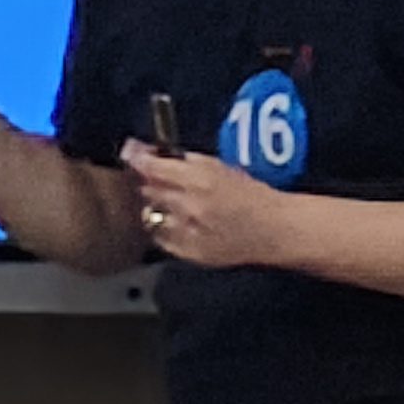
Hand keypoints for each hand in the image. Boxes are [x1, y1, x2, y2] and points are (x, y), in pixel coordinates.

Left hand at [122, 143, 297, 270]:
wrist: (273, 231)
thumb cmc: (254, 196)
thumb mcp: (222, 167)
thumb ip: (188, 162)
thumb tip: (158, 155)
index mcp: (200, 180)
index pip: (153, 167)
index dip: (137, 157)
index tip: (130, 151)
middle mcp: (188, 206)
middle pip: (148, 189)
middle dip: (150, 180)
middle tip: (159, 176)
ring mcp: (185, 232)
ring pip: (151, 214)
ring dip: (157, 205)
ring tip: (176, 202)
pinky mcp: (186, 252)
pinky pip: (160, 236)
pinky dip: (164, 227)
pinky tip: (181, 222)